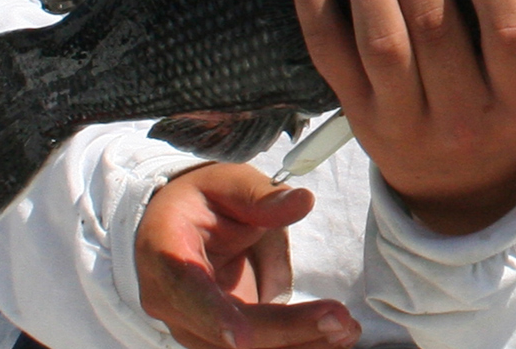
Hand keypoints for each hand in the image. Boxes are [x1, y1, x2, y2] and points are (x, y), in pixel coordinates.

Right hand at [135, 163, 360, 347]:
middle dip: (284, 332)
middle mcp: (175, 304)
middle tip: (339, 319)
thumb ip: (262, 197)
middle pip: (226, 333)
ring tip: (348, 329)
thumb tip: (303, 202)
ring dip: (299, 344)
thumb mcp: (229, 183)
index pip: (186, 291)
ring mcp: (199, 327)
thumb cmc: (202, 201)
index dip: (214, 316)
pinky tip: (338, 337)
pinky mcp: (223, 338)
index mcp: (167, 256)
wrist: (179, 228)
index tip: (243, 336)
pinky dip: (300, 345)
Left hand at [293, 0, 515, 234]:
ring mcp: (405, 123)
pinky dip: (314, 7)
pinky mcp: (360, 118)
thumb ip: (504, 25)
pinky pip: (331, 57)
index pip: (510, 34)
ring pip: (382, 42)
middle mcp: (463, 118)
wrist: (460, 191)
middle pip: (435, 28)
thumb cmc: (494, 110)